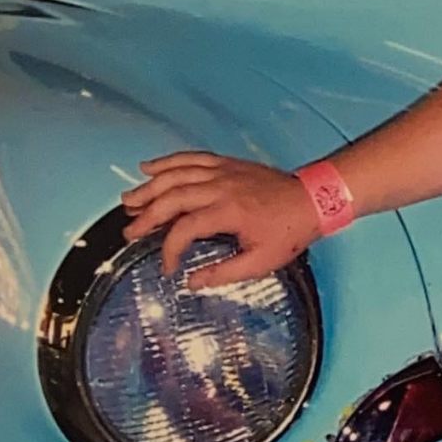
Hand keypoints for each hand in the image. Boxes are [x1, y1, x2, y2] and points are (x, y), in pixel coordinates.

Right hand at [120, 152, 320, 287]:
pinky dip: (168, 161)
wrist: (313, 198)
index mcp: (228, 211)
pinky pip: (191, 158)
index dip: (170, 249)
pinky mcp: (226, 163)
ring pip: (176, 175)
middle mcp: (221, 187)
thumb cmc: (290, 229)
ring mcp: (222, 171)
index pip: (184, 229)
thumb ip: (223, 273)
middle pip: (171, 197)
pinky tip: (149, 167)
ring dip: (148, 187)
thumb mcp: (261, 262)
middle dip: (146, 215)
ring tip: (128, 201)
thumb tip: (193, 283)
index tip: (168, 266)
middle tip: (129, 231)